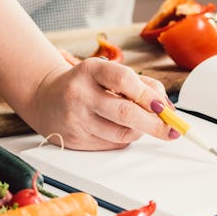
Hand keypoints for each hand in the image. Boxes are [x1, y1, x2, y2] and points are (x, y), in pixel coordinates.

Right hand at [24, 58, 176, 150]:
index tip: (164, 106)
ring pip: (121, 134)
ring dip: (140, 132)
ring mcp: (75, 119)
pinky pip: (111, 145)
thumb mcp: (108, 72)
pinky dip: (125, 139)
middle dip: (155, 124)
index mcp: (89, 70)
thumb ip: (140, 84)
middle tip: (172, 129)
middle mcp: (79, 94)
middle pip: (125, 113)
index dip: (148, 95)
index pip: (124, 80)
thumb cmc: (86, 83)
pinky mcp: (75, 140)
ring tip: (144, 124)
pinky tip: (122, 129)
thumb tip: (167, 107)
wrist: (45, 98)